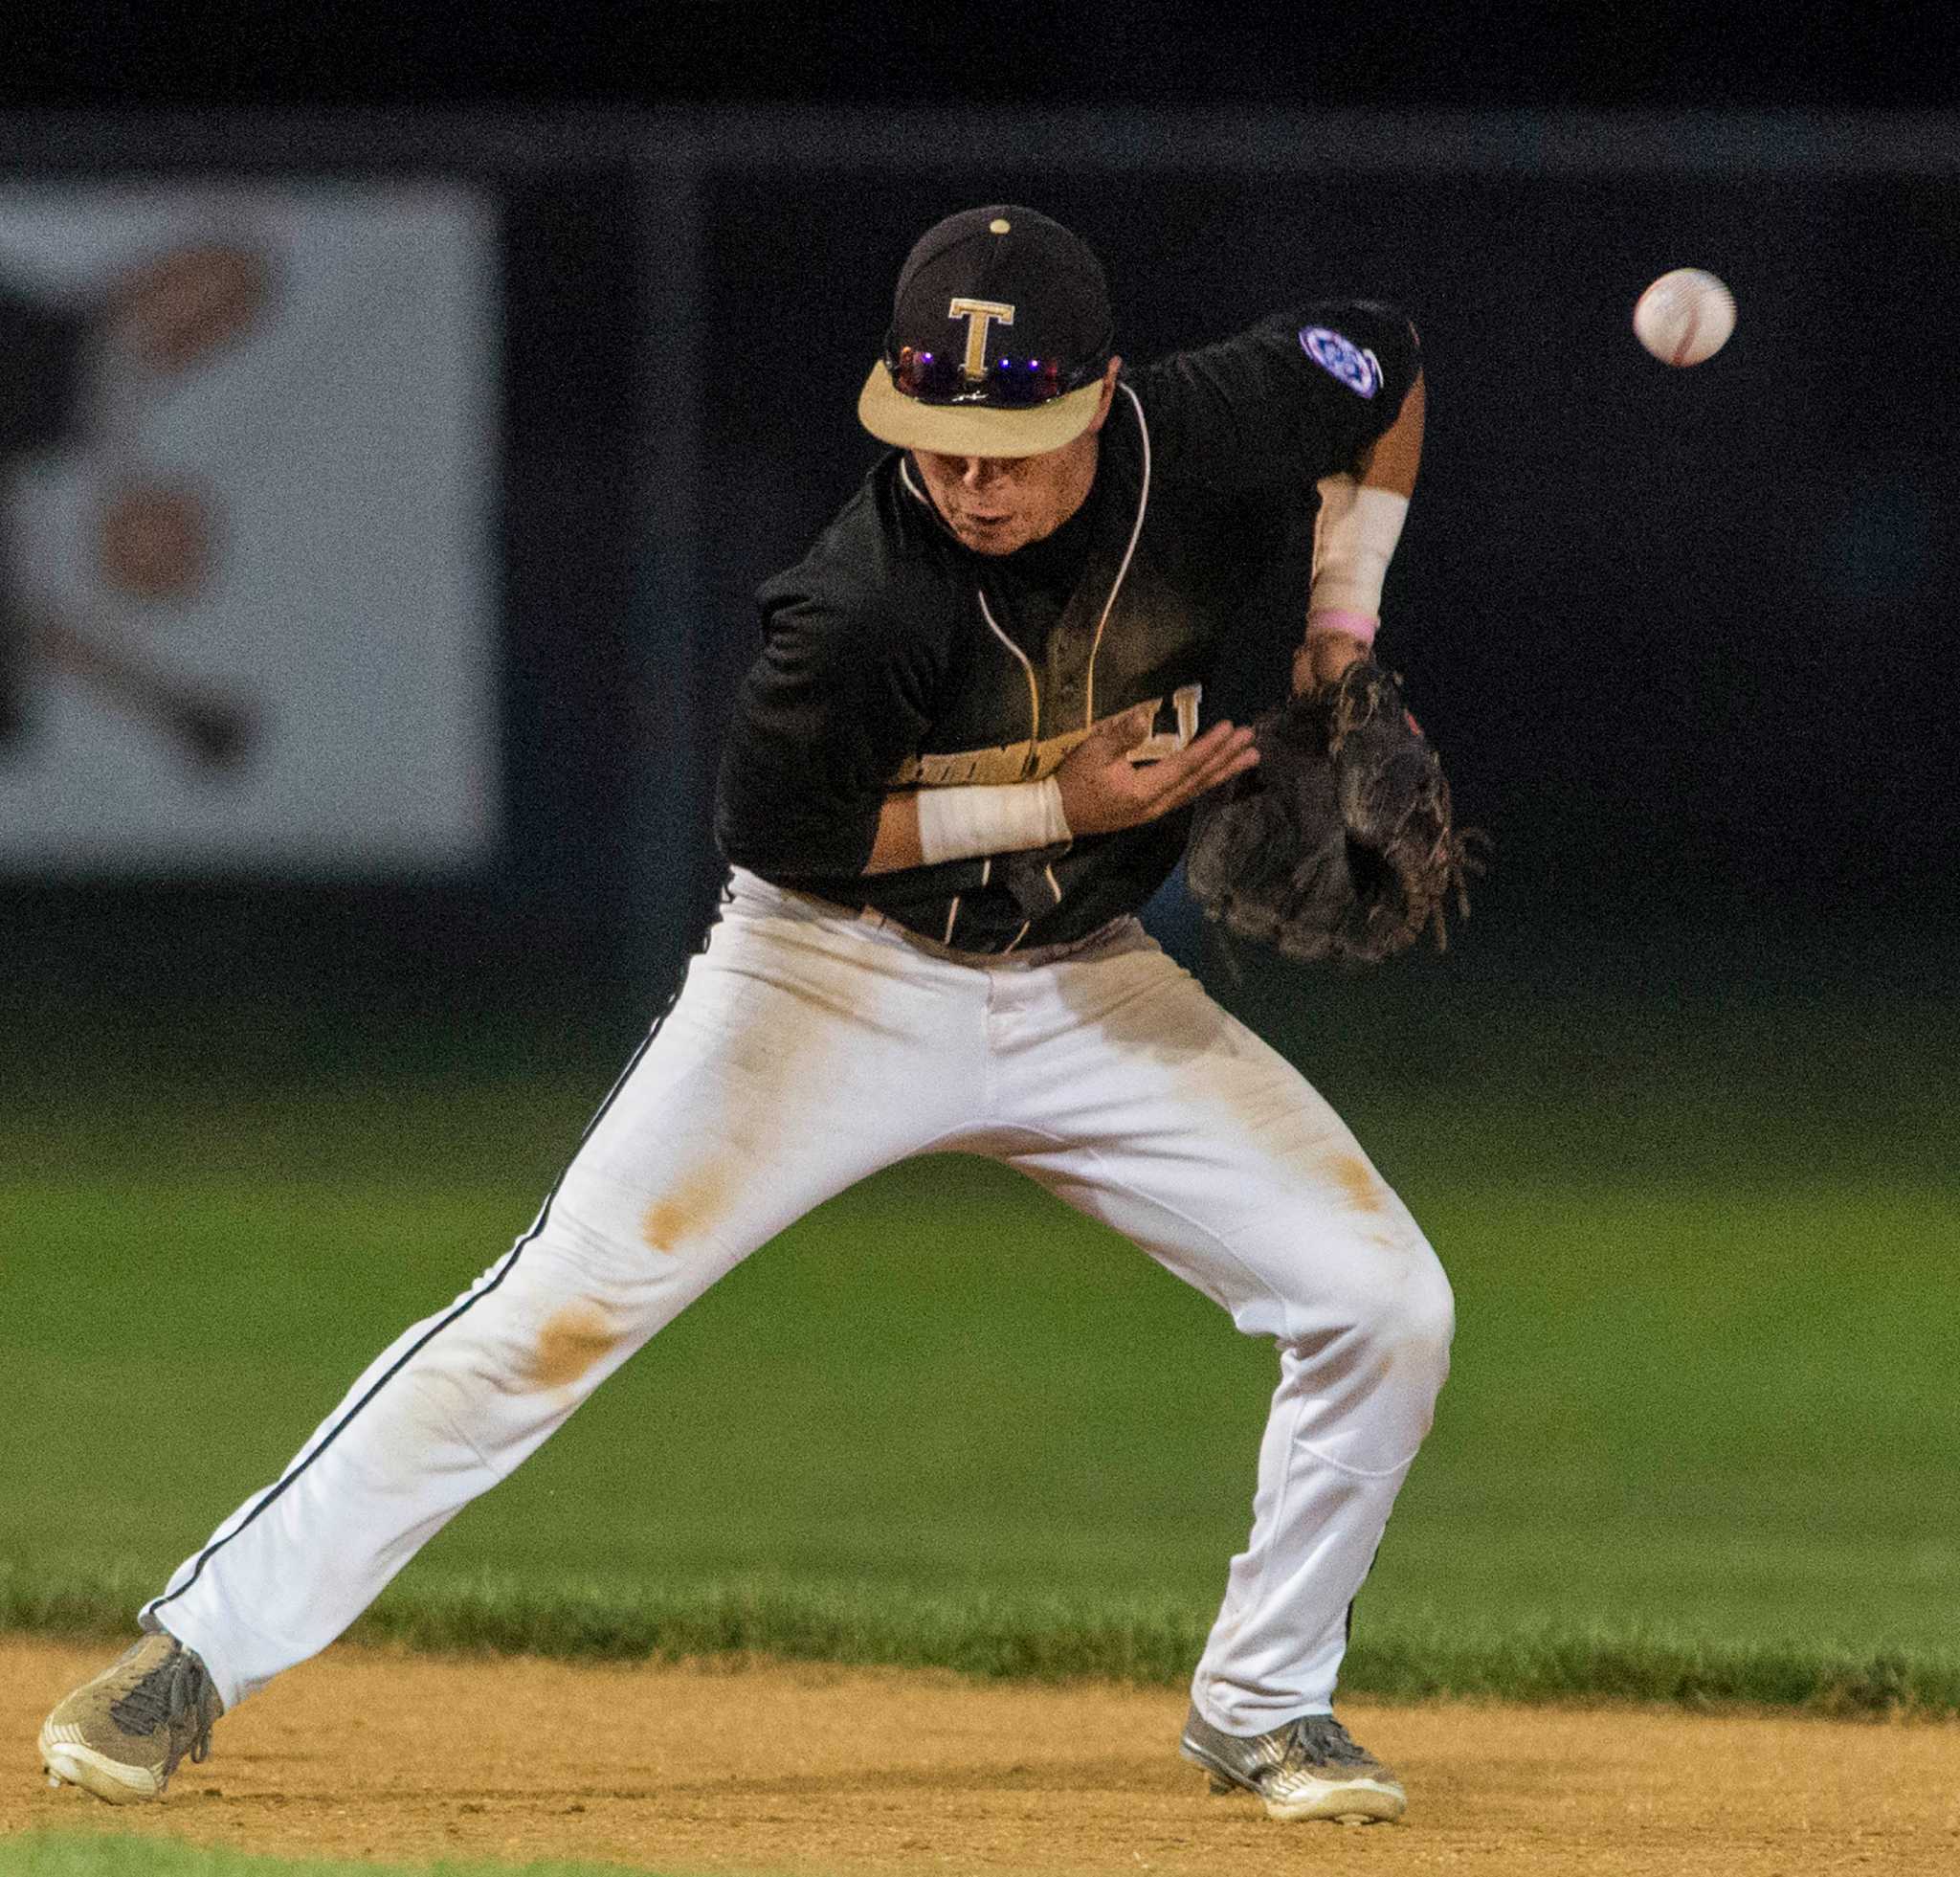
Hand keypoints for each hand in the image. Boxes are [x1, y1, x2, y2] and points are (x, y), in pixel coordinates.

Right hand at [1055, 703, 1257, 836]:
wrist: (1055, 815)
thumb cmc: (1073, 781)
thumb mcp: (1092, 752)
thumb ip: (1120, 735)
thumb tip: (1145, 717)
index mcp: (1143, 791)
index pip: (1185, 766)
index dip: (1209, 747)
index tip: (1231, 728)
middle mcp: (1156, 805)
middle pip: (1198, 781)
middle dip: (1226, 760)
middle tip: (1252, 742)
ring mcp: (1154, 811)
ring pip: (1196, 790)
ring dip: (1223, 772)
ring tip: (1249, 759)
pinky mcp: (1150, 810)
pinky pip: (1186, 795)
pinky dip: (1206, 781)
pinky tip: (1217, 773)